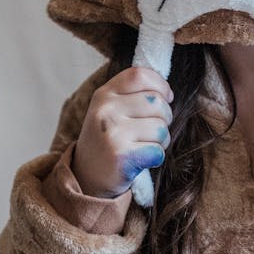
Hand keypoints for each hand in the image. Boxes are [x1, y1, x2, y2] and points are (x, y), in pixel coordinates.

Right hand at [72, 67, 173, 197]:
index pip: (140, 75)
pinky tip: (141, 159)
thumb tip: (167, 91)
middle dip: (164, 118)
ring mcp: (112, 133)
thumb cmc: (108, 139)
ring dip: (161, 140)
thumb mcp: (110, 109)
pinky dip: (156, 157)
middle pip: (158, 102)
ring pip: (161, 128)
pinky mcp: (122, 156)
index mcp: (103, 94)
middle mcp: (105, 110)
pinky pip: (158, 151)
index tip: (166, 97)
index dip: (160, 85)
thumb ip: (132, 94)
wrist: (86, 178)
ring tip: (144, 145)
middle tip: (150, 130)